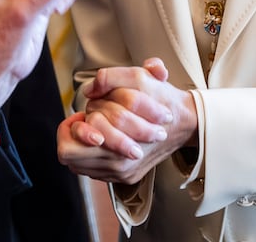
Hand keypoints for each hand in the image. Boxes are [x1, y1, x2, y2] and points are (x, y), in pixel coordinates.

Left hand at [57, 58, 197, 183]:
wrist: (186, 122)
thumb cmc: (162, 99)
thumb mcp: (140, 77)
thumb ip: (110, 77)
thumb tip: (90, 90)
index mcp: (121, 144)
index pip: (70, 147)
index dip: (70, 128)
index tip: (81, 115)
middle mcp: (120, 164)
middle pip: (70, 157)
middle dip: (73, 137)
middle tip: (85, 122)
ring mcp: (122, 173)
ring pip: (79, 164)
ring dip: (82, 146)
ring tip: (95, 129)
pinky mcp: (127, 177)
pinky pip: (93, 170)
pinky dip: (93, 154)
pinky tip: (105, 139)